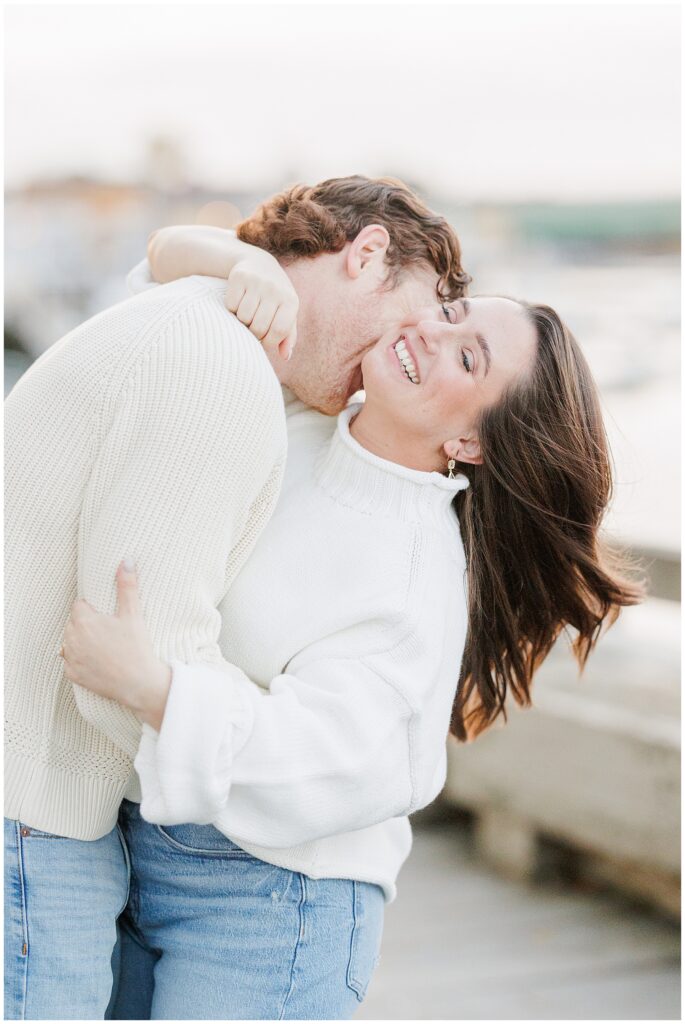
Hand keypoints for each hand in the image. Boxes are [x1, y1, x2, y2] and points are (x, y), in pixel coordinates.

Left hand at [62, 562, 170, 728]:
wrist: (139, 683)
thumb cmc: (136, 647)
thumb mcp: (133, 614)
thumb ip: (127, 585)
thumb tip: (127, 560)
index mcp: (83, 620)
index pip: (80, 606)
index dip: (94, 610)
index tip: (109, 619)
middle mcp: (71, 638)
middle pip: (74, 623)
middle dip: (87, 624)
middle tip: (109, 632)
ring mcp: (71, 658)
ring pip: (70, 641)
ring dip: (81, 641)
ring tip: (104, 646)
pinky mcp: (73, 675)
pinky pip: (71, 662)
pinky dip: (81, 660)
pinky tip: (98, 661)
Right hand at [225, 250, 298, 359]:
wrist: (259, 264)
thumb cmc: (275, 297)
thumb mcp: (286, 312)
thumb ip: (288, 335)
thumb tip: (285, 356)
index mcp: (291, 301)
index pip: (278, 331)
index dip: (268, 341)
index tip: (264, 341)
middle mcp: (275, 290)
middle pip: (258, 327)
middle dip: (253, 333)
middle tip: (252, 327)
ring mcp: (257, 282)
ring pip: (243, 317)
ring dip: (241, 321)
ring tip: (247, 314)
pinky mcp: (240, 277)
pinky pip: (231, 305)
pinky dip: (232, 308)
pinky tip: (239, 302)